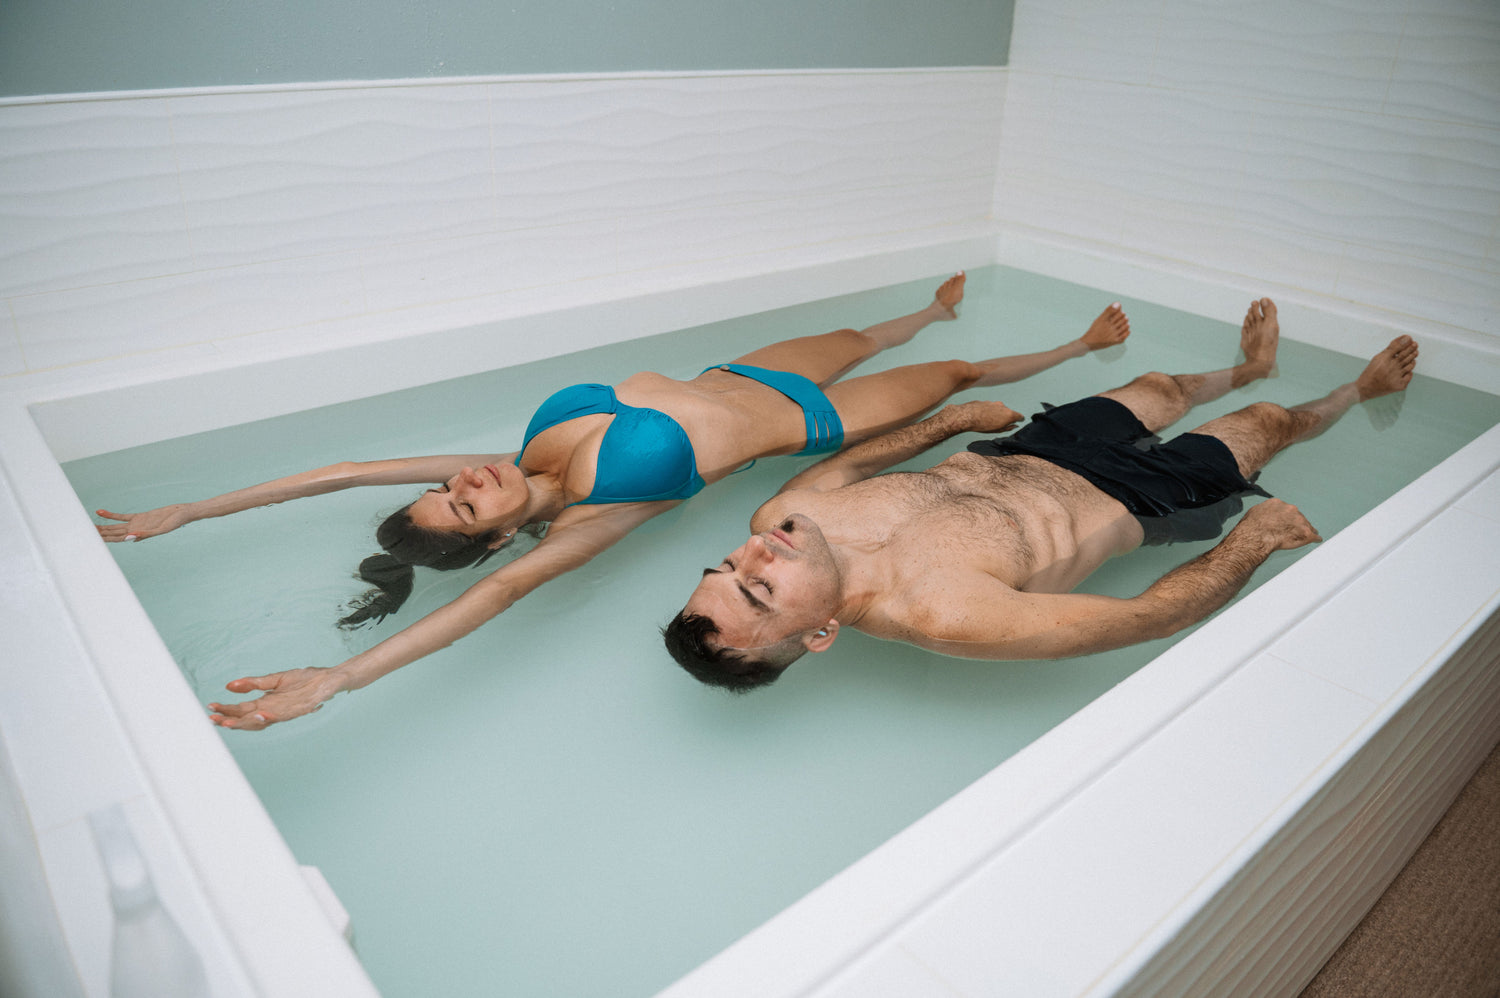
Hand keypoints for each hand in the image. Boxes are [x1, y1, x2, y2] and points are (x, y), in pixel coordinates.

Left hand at [95, 504, 192, 541]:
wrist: (183, 513)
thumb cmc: (176, 522)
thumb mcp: (162, 529)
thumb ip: (147, 534)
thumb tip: (131, 538)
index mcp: (139, 535)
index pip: (118, 538)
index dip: (105, 539)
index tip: (93, 538)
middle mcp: (135, 531)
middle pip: (113, 534)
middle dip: (99, 534)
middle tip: (83, 532)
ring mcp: (136, 524)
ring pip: (114, 527)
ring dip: (102, 527)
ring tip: (88, 526)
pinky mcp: (139, 517)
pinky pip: (122, 517)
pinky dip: (111, 515)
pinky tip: (100, 512)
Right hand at [208, 668, 345, 730]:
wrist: (331, 678)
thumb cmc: (305, 679)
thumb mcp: (275, 679)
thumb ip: (253, 683)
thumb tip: (229, 686)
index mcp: (268, 703)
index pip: (242, 709)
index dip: (227, 710)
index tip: (210, 708)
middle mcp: (275, 710)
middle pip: (248, 718)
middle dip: (230, 719)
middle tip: (214, 719)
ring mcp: (288, 711)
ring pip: (263, 720)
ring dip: (246, 722)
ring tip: (229, 722)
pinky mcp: (302, 707)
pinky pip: (286, 714)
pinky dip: (272, 716)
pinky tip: (260, 714)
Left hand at [945, 400, 1023, 434]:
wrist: (967, 416)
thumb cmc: (983, 425)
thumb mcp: (998, 430)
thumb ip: (1008, 427)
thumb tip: (1014, 425)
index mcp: (1009, 414)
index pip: (1019, 416)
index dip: (1019, 419)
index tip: (1019, 421)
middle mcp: (1003, 406)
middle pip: (1008, 412)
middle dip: (1006, 417)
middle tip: (999, 425)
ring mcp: (994, 403)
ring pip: (998, 409)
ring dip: (996, 414)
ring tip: (988, 422)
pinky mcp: (985, 402)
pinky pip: (989, 407)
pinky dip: (988, 412)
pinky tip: (981, 417)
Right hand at [1241, 498, 1321, 551]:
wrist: (1255, 537)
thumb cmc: (1251, 527)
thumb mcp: (1254, 512)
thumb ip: (1264, 512)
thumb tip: (1263, 515)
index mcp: (1278, 503)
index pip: (1286, 509)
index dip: (1286, 517)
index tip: (1285, 522)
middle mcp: (1290, 509)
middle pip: (1297, 516)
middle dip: (1296, 524)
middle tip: (1292, 531)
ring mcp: (1299, 520)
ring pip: (1306, 525)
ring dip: (1305, 530)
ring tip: (1306, 536)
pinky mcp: (1305, 532)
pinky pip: (1314, 535)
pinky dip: (1314, 538)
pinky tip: (1316, 540)